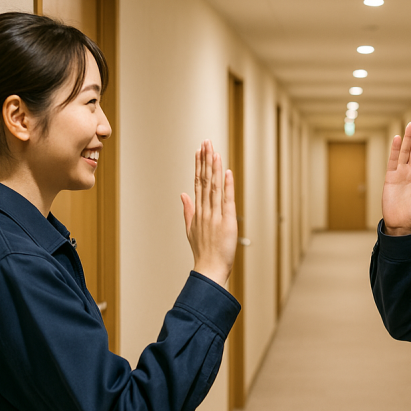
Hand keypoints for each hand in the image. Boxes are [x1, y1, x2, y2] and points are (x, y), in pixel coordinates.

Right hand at [181, 140, 236, 287]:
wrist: (209, 269)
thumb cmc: (203, 252)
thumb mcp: (191, 230)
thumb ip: (187, 210)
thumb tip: (182, 194)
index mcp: (198, 212)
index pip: (198, 183)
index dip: (199, 166)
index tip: (199, 151)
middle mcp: (205, 211)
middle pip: (204, 180)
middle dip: (205, 160)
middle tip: (206, 142)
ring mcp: (215, 216)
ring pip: (214, 187)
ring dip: (214, 168)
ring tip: (214, 151)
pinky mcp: (227, 222)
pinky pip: (227, 200)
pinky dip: (227, 186)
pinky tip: (227, 172)